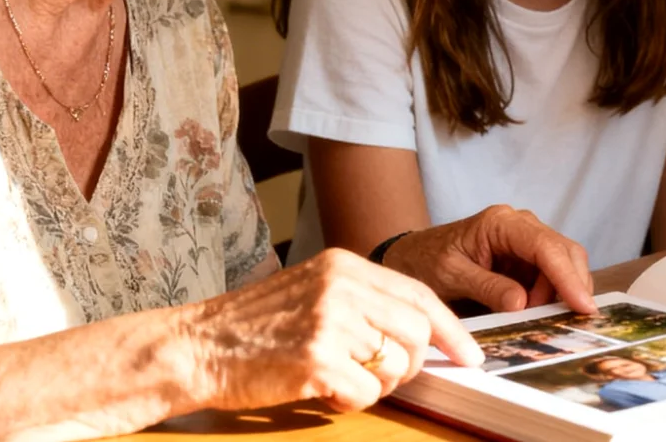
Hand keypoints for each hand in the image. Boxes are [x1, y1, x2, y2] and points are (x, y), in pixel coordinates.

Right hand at [183, 247, 481, 413]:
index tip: (471, 353)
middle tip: (389, 375)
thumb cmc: (252, 327)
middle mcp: (341, 286)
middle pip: (418, 331)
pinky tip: (324, 390)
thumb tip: (421, 330)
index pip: (419, 294)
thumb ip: (363, 301)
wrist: (194, 346)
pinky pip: (367, 392)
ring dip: (379, 383)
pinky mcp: (316, 359)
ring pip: (396, 364)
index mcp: (344, 265)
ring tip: (343, 378)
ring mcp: (329, 321)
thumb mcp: (312, 291)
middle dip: (414, 363)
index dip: (452, 328)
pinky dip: (352, 400)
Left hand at [384, 205, 596, 313]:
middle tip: (569, 321)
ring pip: (563, 265)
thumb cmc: (426, 262)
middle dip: (571, 286)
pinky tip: (543, 315)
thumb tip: (523, 303)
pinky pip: (551, 277)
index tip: (583, 305)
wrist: (412, 259)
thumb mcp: (451, 277)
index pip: (545, 246)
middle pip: (564, 252)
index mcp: (501, 223)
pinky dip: (553, 297)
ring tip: (540, 320)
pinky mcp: (526, 261)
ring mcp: (526, 243)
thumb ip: (486, 287)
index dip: (567, 276)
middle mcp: (520, 226)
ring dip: (560, 295)